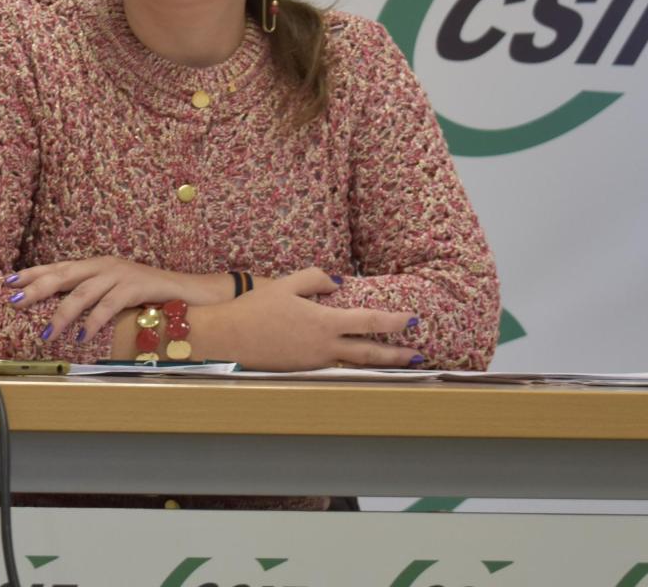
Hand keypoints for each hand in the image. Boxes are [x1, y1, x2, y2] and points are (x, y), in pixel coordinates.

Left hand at [5, 256, 231, 341]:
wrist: (190, 290)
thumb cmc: (149, 296)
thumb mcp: (115, 293)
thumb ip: (91, 297)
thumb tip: (60, 313)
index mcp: (96, 265)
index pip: (57, 268)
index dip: (32, 274)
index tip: (7, 282)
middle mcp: (104, 265)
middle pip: (63, 275)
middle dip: (37, 288)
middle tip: (14, 302)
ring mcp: (121, 274)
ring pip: (83, 292)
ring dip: (61, 313)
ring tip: (45, 332)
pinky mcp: (137, 286)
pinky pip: (109, 305)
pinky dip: (93, 322)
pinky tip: (81, 336)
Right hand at [194, 268, 420, 370]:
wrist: (228, 337)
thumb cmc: (254, 309)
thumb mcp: (285, 284)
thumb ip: (316, 278)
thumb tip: (339, 282)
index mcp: (323, 322)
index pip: (368, 321)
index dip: (393, 321)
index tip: (411, 319)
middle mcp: (324, 346)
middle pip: (369, 353)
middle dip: (397, 355)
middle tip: (419, 356)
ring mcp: (314, 361)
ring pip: (355, 364)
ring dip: (379, 363)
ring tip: (399, 364)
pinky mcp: (303, 369)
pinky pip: (335, 365)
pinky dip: (353, 364)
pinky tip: (356, 360)